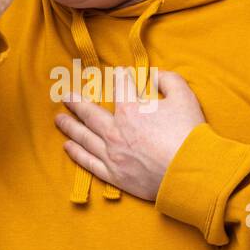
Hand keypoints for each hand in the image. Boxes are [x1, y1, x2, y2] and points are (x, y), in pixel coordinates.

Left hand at [53, 67, 205, 201]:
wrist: (190, 172)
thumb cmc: (188, 133)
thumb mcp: (184, 96)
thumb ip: (167, 79)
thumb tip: (154, 75)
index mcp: (130, 109)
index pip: (120, 87)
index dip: (121, 77)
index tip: (119, 75)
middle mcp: (114, 131)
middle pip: (89, 113)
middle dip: (76, 102)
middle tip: (65, 96)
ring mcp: (111, 154)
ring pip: (84, 137)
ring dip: (70, 126)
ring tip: (59, 119)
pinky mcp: (114, 174)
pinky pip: (88, 162)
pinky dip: (77, 153)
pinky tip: (68, 146)